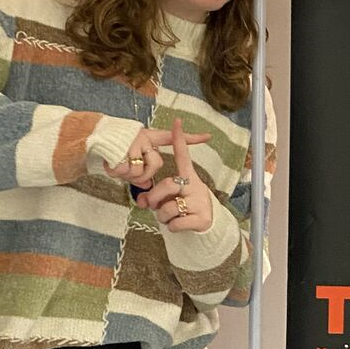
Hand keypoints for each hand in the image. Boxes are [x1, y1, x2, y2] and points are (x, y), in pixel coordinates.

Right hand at [106, 122, 211, 189]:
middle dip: (142, 174)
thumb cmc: (113, 153)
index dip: (191, 138)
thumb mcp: (131, 162)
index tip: (209, 136)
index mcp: (149, 138)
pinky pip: (126, 169)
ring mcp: (134, 140)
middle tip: (129, 169)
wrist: (93, 140)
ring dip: (127, 173)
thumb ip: (143, 173)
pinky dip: (117, 171)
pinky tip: (111, 162)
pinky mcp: (122, 146)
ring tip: (118, 164)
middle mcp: (144, 136)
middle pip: (155, 164)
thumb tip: (149, 187)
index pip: (172, 139)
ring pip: (139, 169)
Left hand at [136, 118, 215, 232]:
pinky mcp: (201, 218)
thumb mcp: (169, 198)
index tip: (177, 121)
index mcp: (188, 177)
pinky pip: (176, 223)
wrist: (208, 225)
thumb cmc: (183, 206)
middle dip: (155, 198)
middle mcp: (195, 186)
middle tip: (154, 206)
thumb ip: (153, 196)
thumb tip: (141, 201)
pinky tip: (178, 225)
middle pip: (168, 185)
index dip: (179, 139)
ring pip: (169, 208)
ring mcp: (199, 202)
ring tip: (169, 217)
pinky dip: (171, 227)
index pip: (183, 155)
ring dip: (162, 217)